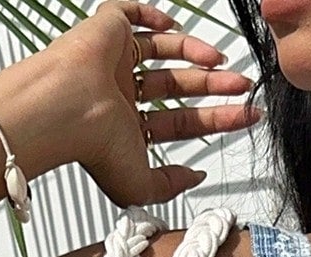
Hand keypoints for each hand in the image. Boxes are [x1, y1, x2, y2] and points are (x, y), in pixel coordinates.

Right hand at [45, 2, 261, 205]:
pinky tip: (176, 25)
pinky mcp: (104, 31)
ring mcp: (113, 61)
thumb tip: (196, 176)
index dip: (214, 120)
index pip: (179, 122)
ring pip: (162, 52)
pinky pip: (128, 13)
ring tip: (223, 63)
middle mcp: (120, 94)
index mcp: (126, 128)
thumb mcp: (142, 185)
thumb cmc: (95, 147)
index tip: (244, 116)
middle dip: (214, 87)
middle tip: (242, 87)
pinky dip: (152, 15)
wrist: (67, 109)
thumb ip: (171, 185)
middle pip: (178, 87)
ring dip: (196, 55)